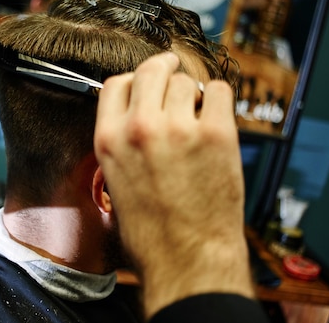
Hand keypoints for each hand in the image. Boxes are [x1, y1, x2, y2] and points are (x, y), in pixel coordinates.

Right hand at [94, 52, 252, 317]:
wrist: (187, 261)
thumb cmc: (151, 232)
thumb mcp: (116, 181)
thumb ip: (121, 142)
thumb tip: (137, 113)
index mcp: (109, 139)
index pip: (116, 83)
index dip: (132, 80)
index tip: (145, 81)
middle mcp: (140, 128)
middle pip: (150, 70)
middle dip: (163, 67)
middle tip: (174, 68)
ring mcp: (179, 129)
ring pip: (186, 82)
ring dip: (192, 93)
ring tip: (197, 114)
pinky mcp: (216, 135)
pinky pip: (219, 92)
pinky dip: (218, 99)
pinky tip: (216, 116)